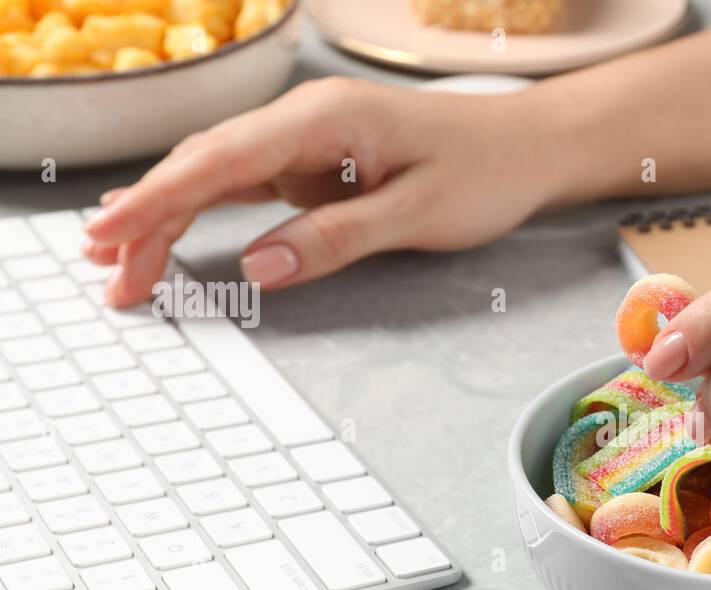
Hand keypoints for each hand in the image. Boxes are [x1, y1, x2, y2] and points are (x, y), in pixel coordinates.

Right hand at [83, 77, 562, 305]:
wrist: (528, 147)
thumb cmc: (485, 173)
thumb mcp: (416, 215)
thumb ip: (335, 238)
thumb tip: (259, 267)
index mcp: (324, 120)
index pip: (220, 160)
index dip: (158, 200)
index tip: (111, 235)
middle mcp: (304, 120)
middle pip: (204, 165)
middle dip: (148, 217)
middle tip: (108, 274)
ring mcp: (306, 139)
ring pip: (216, 172)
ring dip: (167, 214)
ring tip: (123, 263)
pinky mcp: (315, 160)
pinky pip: (244, 182)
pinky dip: (203, 207)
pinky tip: (168, 227)